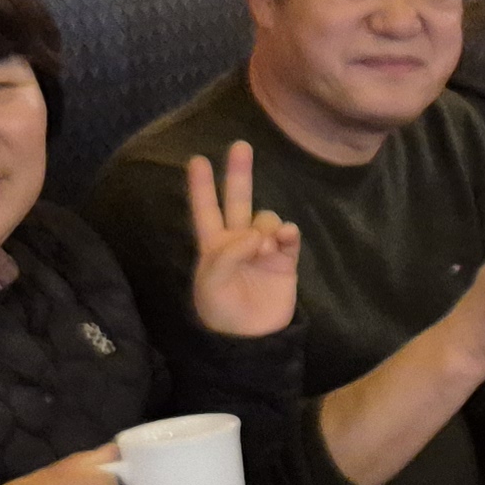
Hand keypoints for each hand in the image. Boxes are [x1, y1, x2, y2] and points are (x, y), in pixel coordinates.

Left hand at [184, 140, 298, 337]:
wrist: (252, 339)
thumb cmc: (222, 313)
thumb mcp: (211, 285)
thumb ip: (227, 254)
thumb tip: (256, 233)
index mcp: (213, 246)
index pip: (204, 210)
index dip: (200, 186)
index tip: (196, 160)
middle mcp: (238, 241)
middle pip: (238, 200)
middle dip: (239, 173)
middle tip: (241, 145)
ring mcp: (263, 249)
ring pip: (265, 218)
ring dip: (264, 226)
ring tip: (262, 250)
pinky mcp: (285, 259)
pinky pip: (287, 236)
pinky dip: (286, 233)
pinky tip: (283, 239)